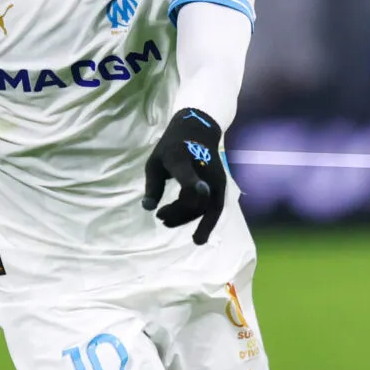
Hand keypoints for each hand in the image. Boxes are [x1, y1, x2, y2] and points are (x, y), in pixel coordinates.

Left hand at [142, 107, 228, 243]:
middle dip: (178, 212)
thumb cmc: (171, 146)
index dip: (193, 183)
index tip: (198, 191)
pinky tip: (198, 238)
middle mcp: (204, 169)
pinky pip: (215, 208)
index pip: (189, 173)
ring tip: (166, 222)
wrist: (198, 131)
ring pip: (205, 206)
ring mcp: (215, 178)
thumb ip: (153, 185)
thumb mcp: (155, 161)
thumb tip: (148, 209)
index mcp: (183, 158)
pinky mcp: (220, 185)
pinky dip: (207, 224)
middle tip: (160, 217)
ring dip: (187, 219)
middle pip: (195, 198)